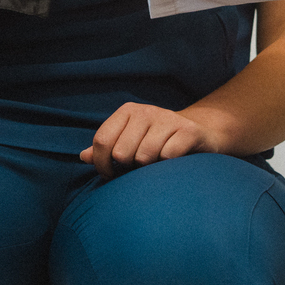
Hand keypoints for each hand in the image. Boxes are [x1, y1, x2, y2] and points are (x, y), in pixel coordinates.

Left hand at [81, 102, 222, 178]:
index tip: (111, 174)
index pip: (102, 140)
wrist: (201, 134)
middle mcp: (147, 110)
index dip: (102, 165)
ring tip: (156, 163)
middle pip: (121, 152)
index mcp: (128, 111)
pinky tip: (173, 161)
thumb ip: (107, 148)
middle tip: (139, 166)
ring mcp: (169, 119)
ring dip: (150, 167)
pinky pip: (167, 156)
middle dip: (129, 166)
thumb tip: (84, 156)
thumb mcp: (131, 140)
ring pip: (144, 156)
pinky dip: (168, 165)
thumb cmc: (158, 141)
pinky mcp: (189, 130)